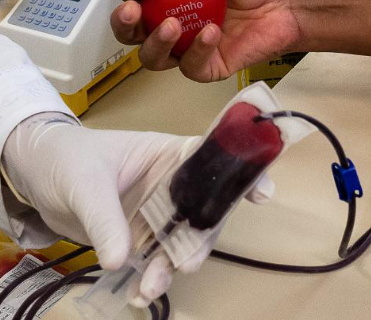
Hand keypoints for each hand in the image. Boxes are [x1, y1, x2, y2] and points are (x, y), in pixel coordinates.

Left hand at [1, 113, 274, 305]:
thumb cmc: (65, 158)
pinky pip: (156, 261)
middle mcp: (175, 184)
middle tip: (186, 263)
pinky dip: (151, 279)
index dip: (244, 173)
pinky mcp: (142, 237)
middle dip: (201, 239)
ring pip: (183, 242)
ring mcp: (160, 213)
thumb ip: (105, 217)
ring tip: (150, 287)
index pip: (217, 158)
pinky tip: (139, 292)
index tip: (261, 194)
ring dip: (172, 267)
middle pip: (206, 211)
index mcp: (171, 153)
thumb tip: (120, 258)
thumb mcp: (84, 182)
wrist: (34, 176)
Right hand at [112, 0, 301, 81]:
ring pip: (153, 57)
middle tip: (134, 10)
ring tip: (172, 24)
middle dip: (125, 22)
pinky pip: (190, 66)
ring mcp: (190, 47)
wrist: (287, 4)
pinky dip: (198, 49)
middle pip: (132, 32)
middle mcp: (176, 23)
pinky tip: (212, 31)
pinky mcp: (209, 66)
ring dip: (155, 40)